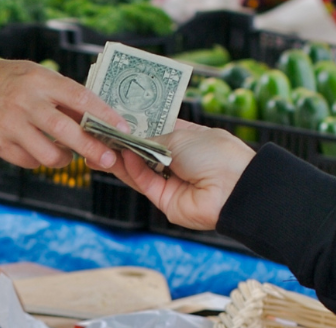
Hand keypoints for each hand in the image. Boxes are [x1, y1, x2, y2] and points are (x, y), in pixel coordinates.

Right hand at [0, 59, 125, 170]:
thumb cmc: (4, 81)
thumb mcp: (32, 75)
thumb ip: (60, 95)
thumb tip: (96, 119)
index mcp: (39, 80)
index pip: (80, 99)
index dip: (104, 116)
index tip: (122, 129)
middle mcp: (26, 103)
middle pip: (68, 133)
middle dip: (93, 149)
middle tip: (109, 159)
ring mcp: (10, 126)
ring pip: (50, 156)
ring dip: (65, 159)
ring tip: (67, 154)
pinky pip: (30, 162)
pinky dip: (39, 160)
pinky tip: (38, 150)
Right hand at [109, 120, 254, 230]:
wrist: (233, 189)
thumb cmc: (215, 154)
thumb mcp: (182, 136)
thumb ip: (153, 138)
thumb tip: (133, 138)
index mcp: (189, 140)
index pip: (159, 131)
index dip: (139, 125)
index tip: (118, 118)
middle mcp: (180, 161)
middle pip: (145, 152)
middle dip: (125, 143)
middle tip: (102, 132)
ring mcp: (172, 182)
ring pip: (140, 169)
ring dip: (122, 157)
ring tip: (102, 144)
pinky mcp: (165, 200)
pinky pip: (145, 183)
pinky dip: (133, 170)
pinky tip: (123, 156)